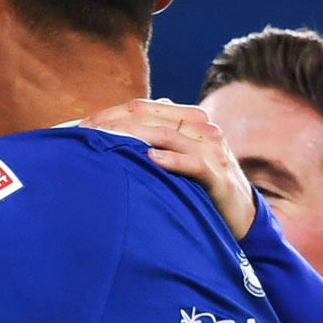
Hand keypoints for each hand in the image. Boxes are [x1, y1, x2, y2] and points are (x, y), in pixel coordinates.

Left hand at [81, 98, 256, 237]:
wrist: (242, 216)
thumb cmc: (199, 187)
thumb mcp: (178, 158)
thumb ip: (154, 140)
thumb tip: (117, 129)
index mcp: (189, 119)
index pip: (142, 107)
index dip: (110, 114)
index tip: (81, 128)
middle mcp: (202, 129)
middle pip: (150, 117)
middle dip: (113, 124)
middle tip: (83, 137)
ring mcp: (212, 151)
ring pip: (169, 135)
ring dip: (134, 137)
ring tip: (105, 142)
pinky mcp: (219, 176)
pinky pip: (194, 164)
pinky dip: (172, 160)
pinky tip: (150, 159)